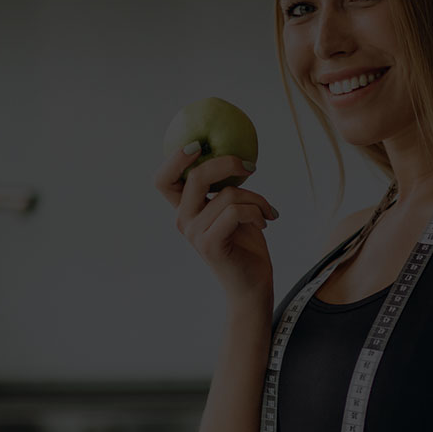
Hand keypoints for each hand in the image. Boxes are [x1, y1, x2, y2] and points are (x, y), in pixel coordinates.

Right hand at [152, 144, 278, 303]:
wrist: (253, 286)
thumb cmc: (247, 248)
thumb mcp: (235, 212)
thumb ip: (226, 190)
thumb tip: (237, 158)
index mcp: (186, 210)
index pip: (163, 180)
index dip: (175, 158)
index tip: (200, 145)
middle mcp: (184, 220)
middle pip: (195, 176)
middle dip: (226, 163)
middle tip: (251, 167)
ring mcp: (195, 233)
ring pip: (226, 195)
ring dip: (257, 198)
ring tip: (268, 211)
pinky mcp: (210, 244)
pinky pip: (236, 212)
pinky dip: (257, 212)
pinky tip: (266, 222)